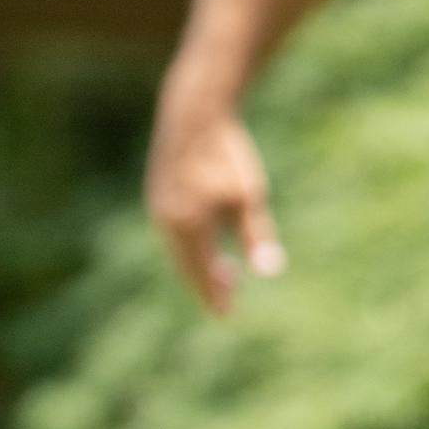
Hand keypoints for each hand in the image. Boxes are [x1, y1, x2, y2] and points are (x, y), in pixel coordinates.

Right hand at [147, 94, 285, 316]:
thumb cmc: (226, 155)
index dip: (215, 295)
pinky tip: (205, 241)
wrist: (194, 113)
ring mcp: (159, 206)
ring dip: (198, 264)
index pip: (202, 272)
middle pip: (186, 264)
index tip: (226, 316)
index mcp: (189, 226)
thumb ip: (256, 235)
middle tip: (224, 302)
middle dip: (205, 284)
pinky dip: (189, 244)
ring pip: (178, 247)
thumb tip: (270, 272)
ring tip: (222, 275)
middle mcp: (167, 221)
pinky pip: (173, 230)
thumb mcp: (248, 196)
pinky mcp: (159, 193)